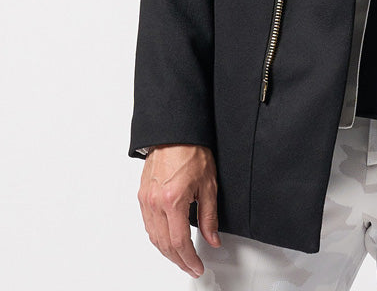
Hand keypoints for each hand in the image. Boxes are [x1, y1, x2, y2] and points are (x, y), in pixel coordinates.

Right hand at [138, 144, 220, 277]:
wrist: (175, 133)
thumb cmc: (191, 150)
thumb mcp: (208, 184)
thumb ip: (209, 215)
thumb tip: (213, 238)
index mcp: (173, 200)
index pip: (179, 242)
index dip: (189, 259)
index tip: (197, 266)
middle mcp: (155, 202)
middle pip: (164, 245)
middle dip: (178, 260)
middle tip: (191, 266)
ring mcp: (146, 199)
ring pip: (153, 237)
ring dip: (167, 252)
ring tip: (181, 257)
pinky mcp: (142, 195)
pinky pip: (148, 225)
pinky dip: (158, 237)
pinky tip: (167, 240)